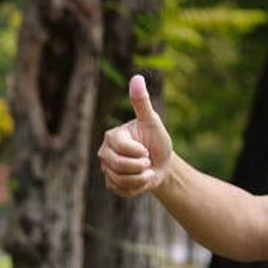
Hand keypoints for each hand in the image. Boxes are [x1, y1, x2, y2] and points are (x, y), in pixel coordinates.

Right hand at [97, 75, 174, 197]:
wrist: (163, 165)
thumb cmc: (158, 141)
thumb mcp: (153, 122)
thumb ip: (142, 103)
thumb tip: (136, 77)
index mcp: (112, 137)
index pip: (120, 148)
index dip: (138, 152)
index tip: (147, 150)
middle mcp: (104, 152)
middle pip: (116, 165)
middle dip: (139, 166)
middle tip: (148, 161)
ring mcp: (105, 169)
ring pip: (118, 179)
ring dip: (139, 179)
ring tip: (146, 171)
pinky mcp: (110, 183)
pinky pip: (120, 190)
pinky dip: (136, 188)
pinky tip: (140, 180)